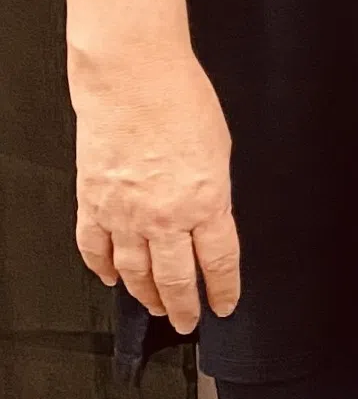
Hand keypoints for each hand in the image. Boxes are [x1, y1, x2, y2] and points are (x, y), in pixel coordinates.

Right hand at [71, 41, 239, 334]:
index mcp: (206, 202)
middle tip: (187, 320)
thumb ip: (214, 191)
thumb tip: (210, 216)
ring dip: (145, 295)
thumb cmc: (179, 99)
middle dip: (183, 307)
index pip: (219, 263)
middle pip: (176, 279)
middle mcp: (164, 216)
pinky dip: (101, 267)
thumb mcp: (219, 150)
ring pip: (135, 272)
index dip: (223, 290)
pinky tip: (109, 276)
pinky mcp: (93, 202)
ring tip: (154, 306)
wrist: (132, 77)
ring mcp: (124, 213)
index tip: (224, 305)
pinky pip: (94, 248)